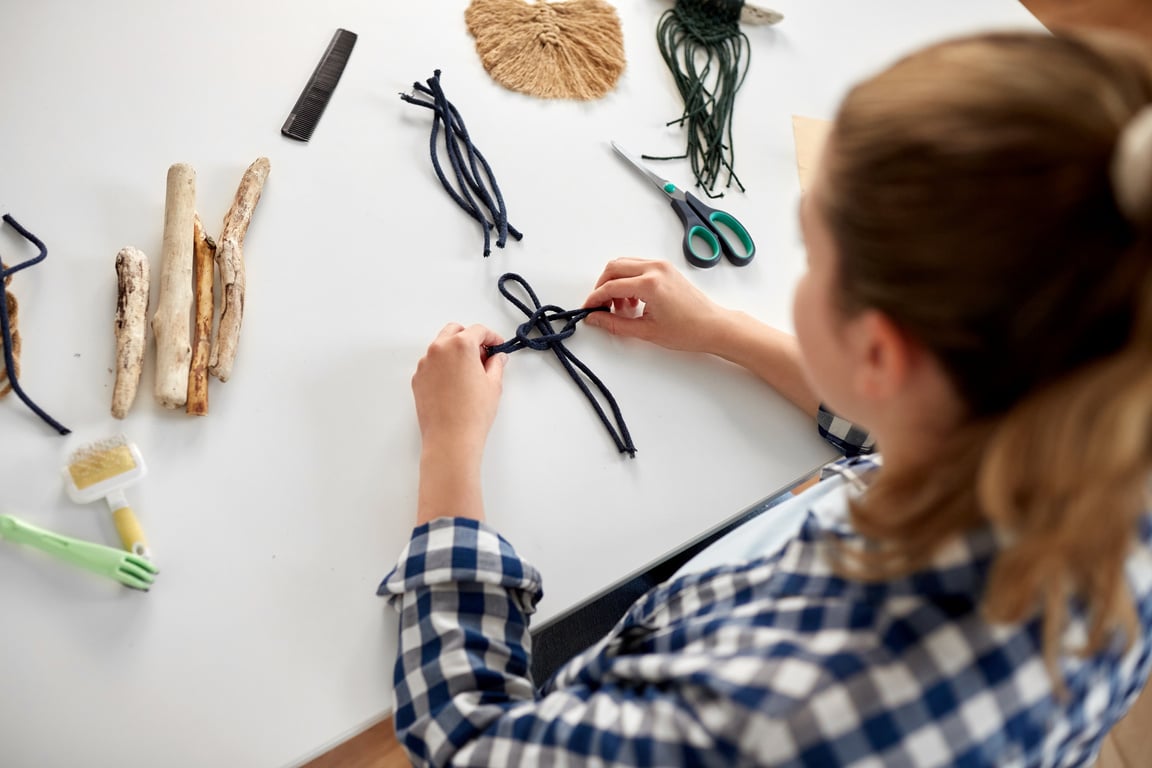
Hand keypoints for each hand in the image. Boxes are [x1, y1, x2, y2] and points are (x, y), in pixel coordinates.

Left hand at [412, 323, 507, 464]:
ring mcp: (425, 363)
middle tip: (483, 354)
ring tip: (469, 371)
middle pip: (455, 331)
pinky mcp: (417, 378)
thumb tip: (497, 358)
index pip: (477, 330)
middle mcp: (439, 349)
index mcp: (460, 345)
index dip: (491, 337)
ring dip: (455, 351)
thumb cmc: (473, 413)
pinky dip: (443, 365)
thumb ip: (496, 364)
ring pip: (441, 346)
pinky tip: (454, 382)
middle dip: (470, 338)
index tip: (497, 345)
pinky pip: (431, 363)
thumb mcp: (493, 384)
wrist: (450, 438)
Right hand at [582, 258, 729, 352]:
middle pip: (614, 267)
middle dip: (602, 287)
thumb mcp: (646, 331)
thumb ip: (615, 324)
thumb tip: (595, 319)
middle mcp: (655, 268)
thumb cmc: (688, 330)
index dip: (595, 298)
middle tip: (600, 307)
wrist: (713, 326)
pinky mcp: (665, 268)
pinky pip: (637, 266)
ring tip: (621, 308)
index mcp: (650, 283)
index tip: (588, 309)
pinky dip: (628, 280)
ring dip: (615, 283)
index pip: (611, 286)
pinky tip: (633, 301)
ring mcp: (661, 266)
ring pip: (625, 264)